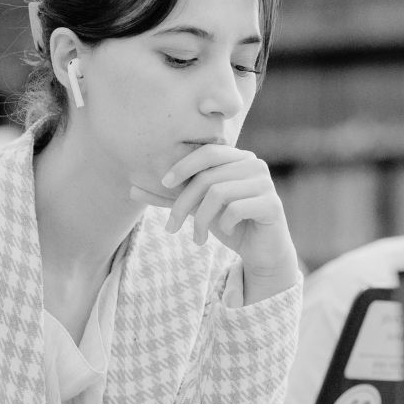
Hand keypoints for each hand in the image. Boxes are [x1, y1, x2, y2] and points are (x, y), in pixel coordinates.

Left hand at [130, 145, 299, 301]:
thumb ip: (171, 197)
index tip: (164, 185)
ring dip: (200, 220)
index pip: (207, 152)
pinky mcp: (272, 204)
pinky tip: (224, 232)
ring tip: (196, 238)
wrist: (262, 251)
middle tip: (172, 227)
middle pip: (208, 176)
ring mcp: (266, 183)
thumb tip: (131, 189)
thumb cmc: (231, 224)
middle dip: (183, 204)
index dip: (183, 166)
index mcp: (238, 158)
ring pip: (219, 193)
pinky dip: (223, 224)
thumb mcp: (197, 208)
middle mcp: (254, 165)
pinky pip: (236, 209)